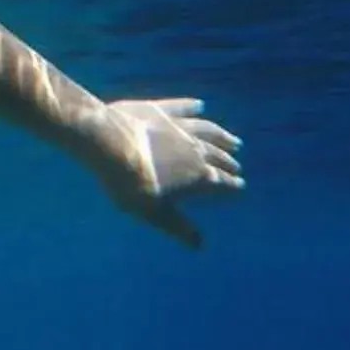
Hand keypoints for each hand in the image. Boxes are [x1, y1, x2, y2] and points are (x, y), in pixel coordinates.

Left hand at [88, 97, 244, 247]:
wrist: (109, 143)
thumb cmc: (131, 184)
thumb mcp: (155, 214)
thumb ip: (179, 228)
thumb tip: (199, 245)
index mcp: (199, 176)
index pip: (222, 183)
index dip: (232, 186)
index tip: (241, 186)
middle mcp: (196, 149)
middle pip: (217, 156)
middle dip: (228, 161)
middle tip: (236, 164)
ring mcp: (179, 126)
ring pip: (208, 130)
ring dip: (221, 135)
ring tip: (232, 140)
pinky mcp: (160, 109)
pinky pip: (182, 107)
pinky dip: (192, 106)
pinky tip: (199, 104)